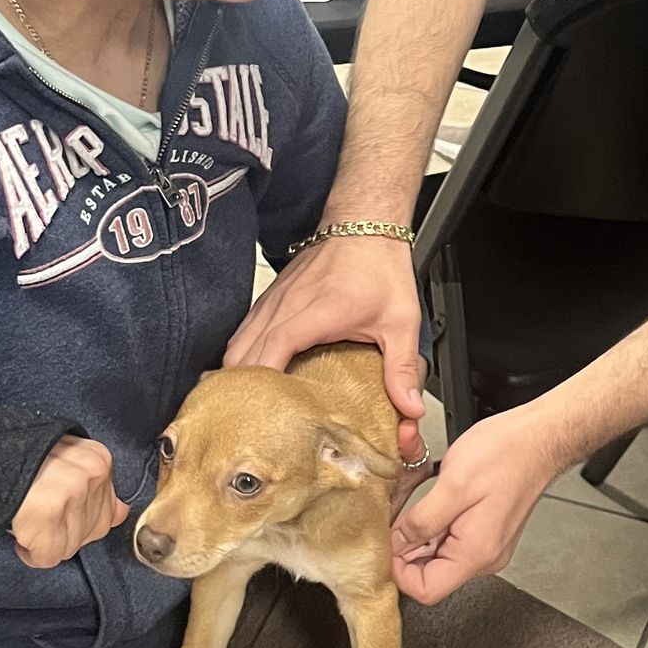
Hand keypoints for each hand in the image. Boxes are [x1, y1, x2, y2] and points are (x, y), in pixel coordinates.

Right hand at [10, 436, 127, 569]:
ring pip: (68, 546)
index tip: (57, 505)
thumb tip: (121, 512)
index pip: (103, 513)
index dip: (75, 516)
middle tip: (39, 508)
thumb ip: (99, 490)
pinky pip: (46, 556)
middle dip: (62, 528)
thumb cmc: (22, 462)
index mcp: (99, 459)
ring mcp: (72, 494)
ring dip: (44, 537)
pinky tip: (22, 528)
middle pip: (86, 532)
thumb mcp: (68, 464)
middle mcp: (91, 474)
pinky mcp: (48, 514)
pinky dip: (29, 551)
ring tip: (28, 513)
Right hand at [226, 235, 426, 464]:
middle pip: (245, 351)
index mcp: (318, 311)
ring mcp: (274, 299)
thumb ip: (402, 366)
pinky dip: (240, 355)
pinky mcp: (270, 298)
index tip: (261, 409)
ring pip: (238, 342)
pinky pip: (243, 331)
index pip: (276, 346)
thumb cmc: (379, 268)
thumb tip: (410, 407)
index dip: (264, 379)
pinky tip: (248, 377)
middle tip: (250, 422)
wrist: (364, 225)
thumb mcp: (400, 321)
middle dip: (243, 388)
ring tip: (245, 407)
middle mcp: (288, 304)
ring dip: (238, 373)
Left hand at [390, 405, 560, 605]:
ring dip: (421, 534)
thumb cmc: (507, 454)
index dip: (398, 571)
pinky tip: (435, 501)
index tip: (386, 544)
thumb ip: (420, 521)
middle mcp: (484, 557)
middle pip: (431, 574)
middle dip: (407, 549)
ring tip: (419, 503)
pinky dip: (436, 525)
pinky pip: (452, 540)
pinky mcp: (487, 532)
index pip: (426, 590)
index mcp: (475, 553)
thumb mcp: (453, 485)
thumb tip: (395, 544)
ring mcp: (487, 545)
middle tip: (397, 516)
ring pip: (439, 556)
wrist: (541, 437)